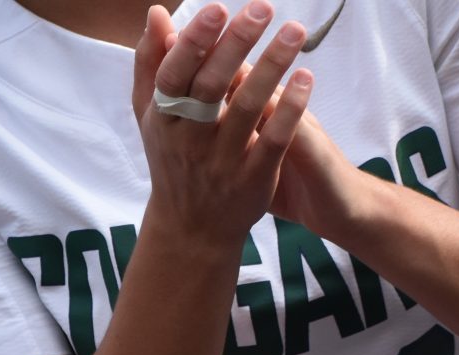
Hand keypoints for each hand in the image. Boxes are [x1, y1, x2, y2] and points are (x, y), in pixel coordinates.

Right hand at [132, 3, 313, 249]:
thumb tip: (156, 15)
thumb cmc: (172, 158)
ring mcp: (221, 161)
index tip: (217, 9)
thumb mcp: (152, 116)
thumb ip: (152, 64)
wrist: (190, 228)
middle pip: (210, 88)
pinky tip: (306, 77)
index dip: (195, 42)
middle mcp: (189, 141)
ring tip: (294, 30)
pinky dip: (290, 109)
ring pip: (246, 109)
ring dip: (271, 67)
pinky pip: (273, 141)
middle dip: (236, 45)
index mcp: (162, 120)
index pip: (175, 75)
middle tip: (262, 8)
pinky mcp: (252, 179)